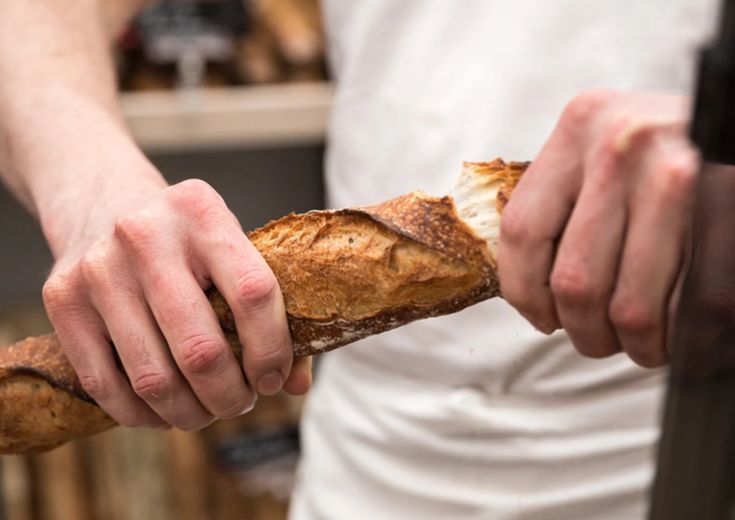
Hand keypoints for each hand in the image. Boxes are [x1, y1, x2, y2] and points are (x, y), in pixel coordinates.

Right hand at [42, 173, 310, 429]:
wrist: (102, 200)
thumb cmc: (185, 238)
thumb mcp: (230, 248)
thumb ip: (271, 310)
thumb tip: (295, 382)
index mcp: (202, 213)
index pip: (253, 293)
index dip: (271, 350)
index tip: (273, 378)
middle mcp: (145, 235)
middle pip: (200, 349)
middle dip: (229, 395)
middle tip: (239, 402)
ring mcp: (98, 268)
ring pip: (153, 377)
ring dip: (190, 412)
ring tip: (206, 411)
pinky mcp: (61, 298)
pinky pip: (104, 383)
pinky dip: (141, 414)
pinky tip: (164, 412)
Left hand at [498, 90, 698, 367]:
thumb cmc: (668, 149)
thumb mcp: (605, 149)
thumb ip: (565, 201)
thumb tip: (532, 294)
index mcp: (580, 127)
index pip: (522, 231)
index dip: (525, 293)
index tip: (542, 317)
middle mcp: (624, 144)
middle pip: (574, 281)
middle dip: (586, 331)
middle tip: (598, 338)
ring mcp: (679, 175)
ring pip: (630, 309)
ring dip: (635, 344)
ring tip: (641, 340)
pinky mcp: (728, 209)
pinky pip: (692, 310)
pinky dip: (681, 340)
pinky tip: (677, 332)